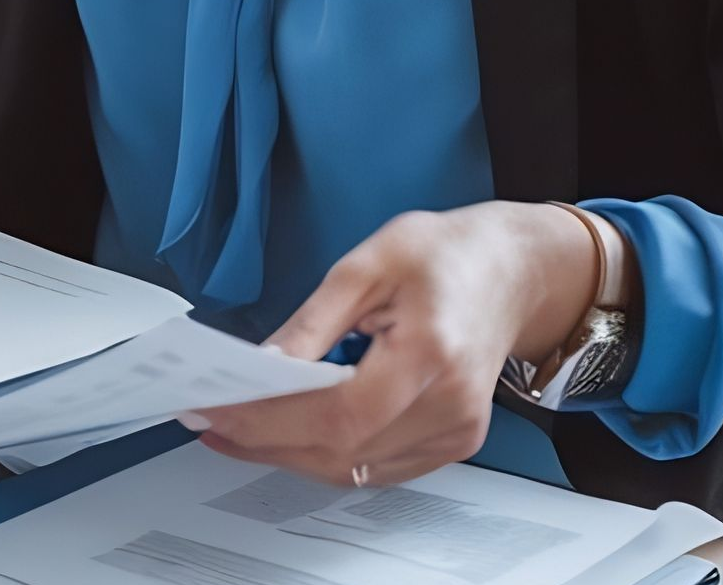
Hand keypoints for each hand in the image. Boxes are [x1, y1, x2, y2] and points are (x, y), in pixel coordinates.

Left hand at [190, 202, 603, 488]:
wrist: (510, 270)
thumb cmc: (445, 254)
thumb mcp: (368, 262)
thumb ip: (313, 321)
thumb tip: (262, 365)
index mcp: (432, 350)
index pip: (339, 413)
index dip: (272, 421)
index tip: (219, 412)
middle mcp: (451, 404)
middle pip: (343, 451)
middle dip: (268, 441)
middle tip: (213, 421)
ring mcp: (457, 432)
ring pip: (356, 468)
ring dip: (291, 453)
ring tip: (239, 427)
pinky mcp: (453, 442)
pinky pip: (377, 466)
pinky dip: (328, 454)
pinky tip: (292, 432)